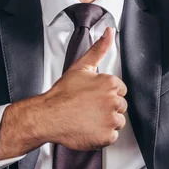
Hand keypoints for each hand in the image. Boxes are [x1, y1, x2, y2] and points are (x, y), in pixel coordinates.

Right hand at [40, 27, 127, 149]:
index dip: (107, 94)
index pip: (120, 90)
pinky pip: (112, 137)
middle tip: (90, 108)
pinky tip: (89, 128)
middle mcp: (113, 100)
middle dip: (108, 107)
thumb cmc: (62, 94)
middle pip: (120, 106)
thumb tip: (109, 32)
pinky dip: (102, 136)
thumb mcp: (82, 66)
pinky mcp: (106, 136)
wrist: (47, 116)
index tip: (94, 97)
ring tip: (89, 118)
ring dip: (106, 122)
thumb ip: (99, 48)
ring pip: (118, 121)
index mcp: (110, 83)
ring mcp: (110, 119)